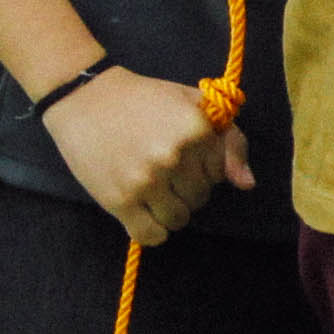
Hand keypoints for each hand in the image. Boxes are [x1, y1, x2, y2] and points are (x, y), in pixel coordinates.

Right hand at [44, 67, 244, 245]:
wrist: (86, 98)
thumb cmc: (144, 99)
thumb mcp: (194, 104)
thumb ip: (230, 141)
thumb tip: (247, 184)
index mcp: (197, 129)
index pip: (219, 175)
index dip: (202, 169)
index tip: (183, 157)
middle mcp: (174, 156)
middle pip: (200, 199)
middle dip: (186, 190)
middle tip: (163, 172)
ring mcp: (147, 180)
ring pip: (179, 220)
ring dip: (169, 211)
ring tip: (153, 191)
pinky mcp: (120, 200)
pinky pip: (151, 235)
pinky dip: (153, 231)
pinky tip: (144, 214)